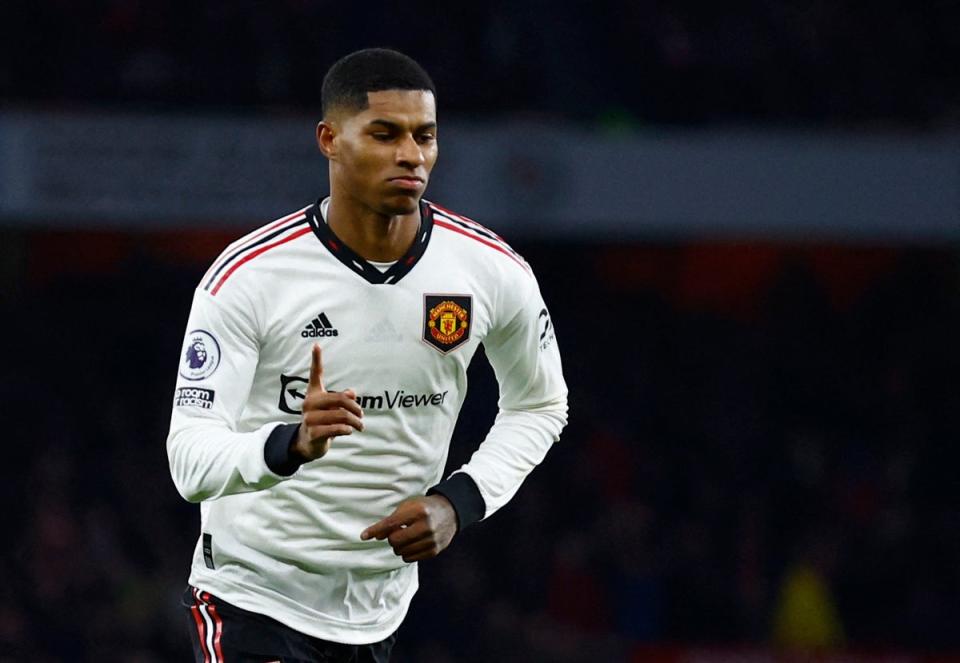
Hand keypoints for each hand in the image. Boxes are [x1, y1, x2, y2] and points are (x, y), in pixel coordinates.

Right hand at [291, 344, 363, 460]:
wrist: (308, 444)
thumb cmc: (323, 422)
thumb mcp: (332, 409)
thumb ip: (342, 399)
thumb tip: (352, 394)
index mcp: (314, 394)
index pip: (315, 374)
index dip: (316, 359)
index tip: (316, 344)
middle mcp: (309, 404)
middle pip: (340, 399)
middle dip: (355, 408)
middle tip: (362, 415)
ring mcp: (309, 419)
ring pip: (341, 416)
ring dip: (355, 422)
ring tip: (360, 426)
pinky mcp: (313, 433)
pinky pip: (336, 428)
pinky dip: (346, 429)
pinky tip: (349, 431)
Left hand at [361, 495, 457, 562]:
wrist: (450, 512)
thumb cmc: (425, 507)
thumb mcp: (409, 506)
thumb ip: (392, 520)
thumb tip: (375, 537)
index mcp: (419, 511)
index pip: (391, 524)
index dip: (376, 530)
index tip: (364, 536)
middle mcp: (426, 525)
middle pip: (395, 540)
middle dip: (391, 538)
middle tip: (397, 532)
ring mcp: (432, 539)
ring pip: (401, 552)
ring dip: (398, 546)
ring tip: (406, 537)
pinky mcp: (434, 551)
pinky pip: (410, 558)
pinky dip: (406, 553)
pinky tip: (412, 543)